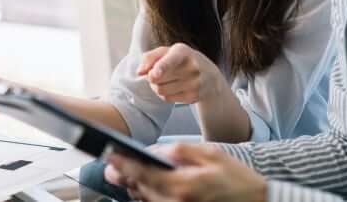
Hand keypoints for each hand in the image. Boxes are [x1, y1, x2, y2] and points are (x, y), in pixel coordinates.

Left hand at [104, 143, 266, 201]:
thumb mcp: (211, 154)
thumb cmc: (236, 179)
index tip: (109, 155)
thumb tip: (156, 149)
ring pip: (145, 200)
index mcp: (183, 185)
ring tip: (122, 173)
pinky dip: (146, 196)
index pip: (143, 174)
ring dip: (133, 186)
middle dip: (123, 176)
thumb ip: (180, 150)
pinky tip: (144, 185)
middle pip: (139, 189)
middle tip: (110, 164)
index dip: (123, 164)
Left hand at [137, 43, 226, 104]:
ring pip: (160, 89)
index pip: (170, 61)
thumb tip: (139, 72)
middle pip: (157, 78)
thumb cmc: (184, 61)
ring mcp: (194, 83)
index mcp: (183, 52)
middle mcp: (191, 67)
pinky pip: (167, 98)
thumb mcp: (169, 52)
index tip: (154, 74)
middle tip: (157, 73)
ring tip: (166, 80)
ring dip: (156, 86)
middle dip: (152, 76)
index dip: (160, 67)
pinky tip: (173, 87)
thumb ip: (150, 57)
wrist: (211, 77)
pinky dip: (165, 94)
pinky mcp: (193, 97)